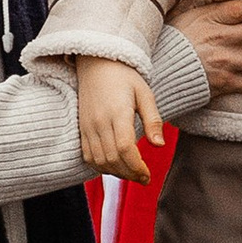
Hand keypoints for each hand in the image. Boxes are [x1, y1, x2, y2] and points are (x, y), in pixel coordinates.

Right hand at [76, 58, 163, 184]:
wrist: (96, 64)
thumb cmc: (125, 77)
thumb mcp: (145, 94)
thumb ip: (153, 120)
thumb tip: (159, 145)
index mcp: (117, 112)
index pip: (125, 148)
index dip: (136, 167)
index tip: (148, 175)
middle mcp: (99, 122)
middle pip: (112, 159)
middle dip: (129, 174)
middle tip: (143, 178)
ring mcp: (88, 127)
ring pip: (99, 161)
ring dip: (116, 173)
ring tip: (131, 174)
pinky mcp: (82, 129)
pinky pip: (88, 156)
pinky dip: (101, 167)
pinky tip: (115, 167)